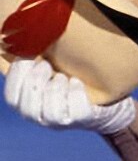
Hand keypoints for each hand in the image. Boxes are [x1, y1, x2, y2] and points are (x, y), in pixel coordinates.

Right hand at [4, 58, 135, 134]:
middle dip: (36, 82)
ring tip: (62, 75)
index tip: (29, 56)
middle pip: (27, 108)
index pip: (12, 97)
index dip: (17, 76)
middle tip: (46, 64)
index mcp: (27, 102)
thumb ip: (34, 56)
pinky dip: (75, 93)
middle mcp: (41, 116)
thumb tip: (24, 38)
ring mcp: (61, 121)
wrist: (102, 91)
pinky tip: (77, 82)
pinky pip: (75, 110)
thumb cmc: (68, 71)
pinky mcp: (82, 119)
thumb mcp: (48, 62)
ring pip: (50, 112)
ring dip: (55, 89)